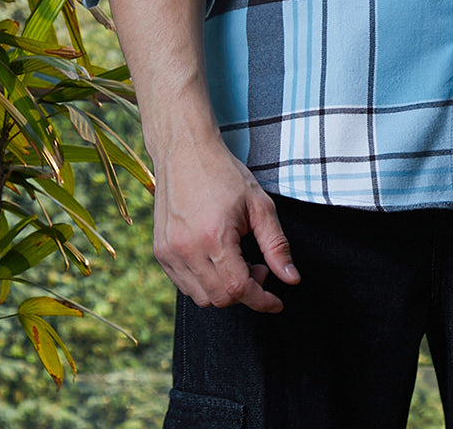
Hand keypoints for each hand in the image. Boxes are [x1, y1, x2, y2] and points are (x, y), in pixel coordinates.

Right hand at [152, 134, 300, 313]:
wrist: (184, 151)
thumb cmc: (224, 174)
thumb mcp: (259, 204)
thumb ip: (277, 245)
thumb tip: (292, 279)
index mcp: (214, 237)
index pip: (238, 289)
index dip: (261, 300)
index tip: (276, 301)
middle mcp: (186, 249)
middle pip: (220, 299)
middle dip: (246, 291)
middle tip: (258, 266)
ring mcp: (169, 252)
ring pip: (201, 297)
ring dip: (224, 289)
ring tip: (237, 259)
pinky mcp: (160, 252)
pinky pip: (185, 285)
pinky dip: (205, 282)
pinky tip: (217, 258)